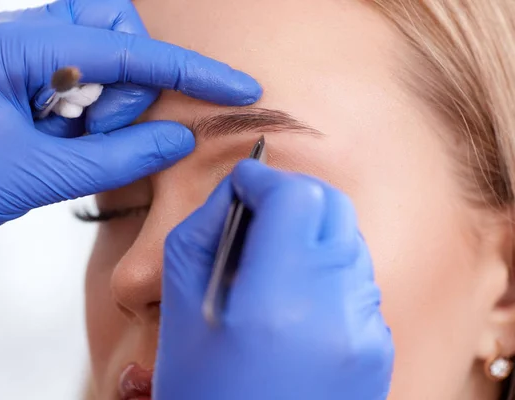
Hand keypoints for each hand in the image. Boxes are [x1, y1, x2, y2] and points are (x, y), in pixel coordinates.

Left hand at [0, 0, 260, 252]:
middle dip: (129, 83)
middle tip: (100, 132)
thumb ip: (116, 157)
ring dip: (106, 101)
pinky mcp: (16, 83)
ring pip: (98, 55)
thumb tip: (178, 138)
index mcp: (21, 46)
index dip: (191, 72)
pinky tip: (60, 141)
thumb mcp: (35, 176)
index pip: (130, 51)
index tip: (239, 89)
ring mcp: (16, 58)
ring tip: (69, 143)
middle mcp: (21, 39)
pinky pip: (75, 82)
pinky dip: (86, 113)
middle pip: (115, 31)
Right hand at [155, 160, 393, 399]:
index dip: (263, 179)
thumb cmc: (204, 392)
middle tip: (259, 214)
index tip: (244, 184)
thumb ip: (207, 233)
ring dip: (310, 234)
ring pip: (347, 240)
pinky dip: (326, 271)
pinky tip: (294, 300)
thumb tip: (238, 193)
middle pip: (332, 207)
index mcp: (276, 301)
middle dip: (292, 199)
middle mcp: (335, 311)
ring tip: (272, 263)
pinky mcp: (377, 346)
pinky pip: (356, 280)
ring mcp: (365, 331)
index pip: (295, 196)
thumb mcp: (181, 308)